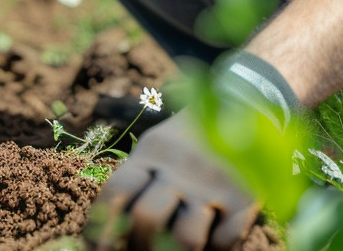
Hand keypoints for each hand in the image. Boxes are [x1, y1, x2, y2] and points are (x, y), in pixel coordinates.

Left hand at [88, 111, 259, 250]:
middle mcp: (179, 170)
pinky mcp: (244, 201)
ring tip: (172, 249)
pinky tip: (206, 242)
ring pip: (185, 240)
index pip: (116, 193)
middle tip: (140, 249)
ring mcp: (212, 187)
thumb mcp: (155, 147)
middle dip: (138, 243)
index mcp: (151, 154)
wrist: (242, 105)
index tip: (98, 249)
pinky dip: (210, 250)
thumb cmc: (185, 140)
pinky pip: (221, 243)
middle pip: (147, 219)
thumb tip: (110, 229)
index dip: (101, 228)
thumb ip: (135, 181)